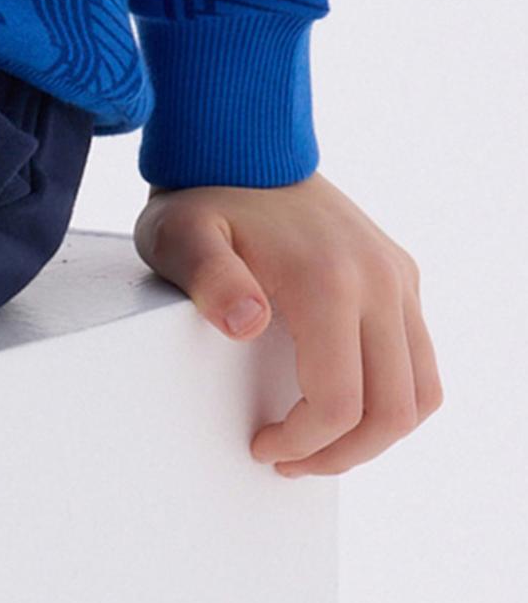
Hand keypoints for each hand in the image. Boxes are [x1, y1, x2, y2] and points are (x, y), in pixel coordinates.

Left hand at [132, 170, 442, 475]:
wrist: (241, 142)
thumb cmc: (204, 197)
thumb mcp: (182, 237)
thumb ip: (209, 279)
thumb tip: (247, 323)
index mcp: (327, 279)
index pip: (340, 403)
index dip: (305, 444)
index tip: (264, 446)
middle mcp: (376, 278)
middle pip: (392, 411)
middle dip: (342, 454)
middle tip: (292, 460)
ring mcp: (394, 274)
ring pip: (420, 391)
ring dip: (377, 433)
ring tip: (323, 442)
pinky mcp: (400, 272)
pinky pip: (419, 357)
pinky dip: (394, 396)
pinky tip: (347, 402)